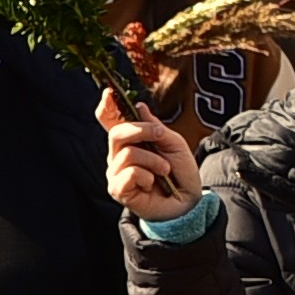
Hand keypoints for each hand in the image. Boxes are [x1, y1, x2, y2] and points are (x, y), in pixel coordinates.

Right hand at [97, 95, 204, 223]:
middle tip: (161, 136)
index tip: (109, 93)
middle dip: (142, 130)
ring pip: (127, 154)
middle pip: (117, 133)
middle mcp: (117, 155)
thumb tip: (139, 106)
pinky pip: (128, 174)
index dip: (106, 107)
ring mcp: (115, 173)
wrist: (188, 201)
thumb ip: (155, 127)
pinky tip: (152, 184)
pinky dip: (146, 176)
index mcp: (129, 141)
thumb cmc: (180, 173)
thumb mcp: (174, 144)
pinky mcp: (117, 190)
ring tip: (164, 170)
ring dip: (153, 160)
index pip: (109, 121)